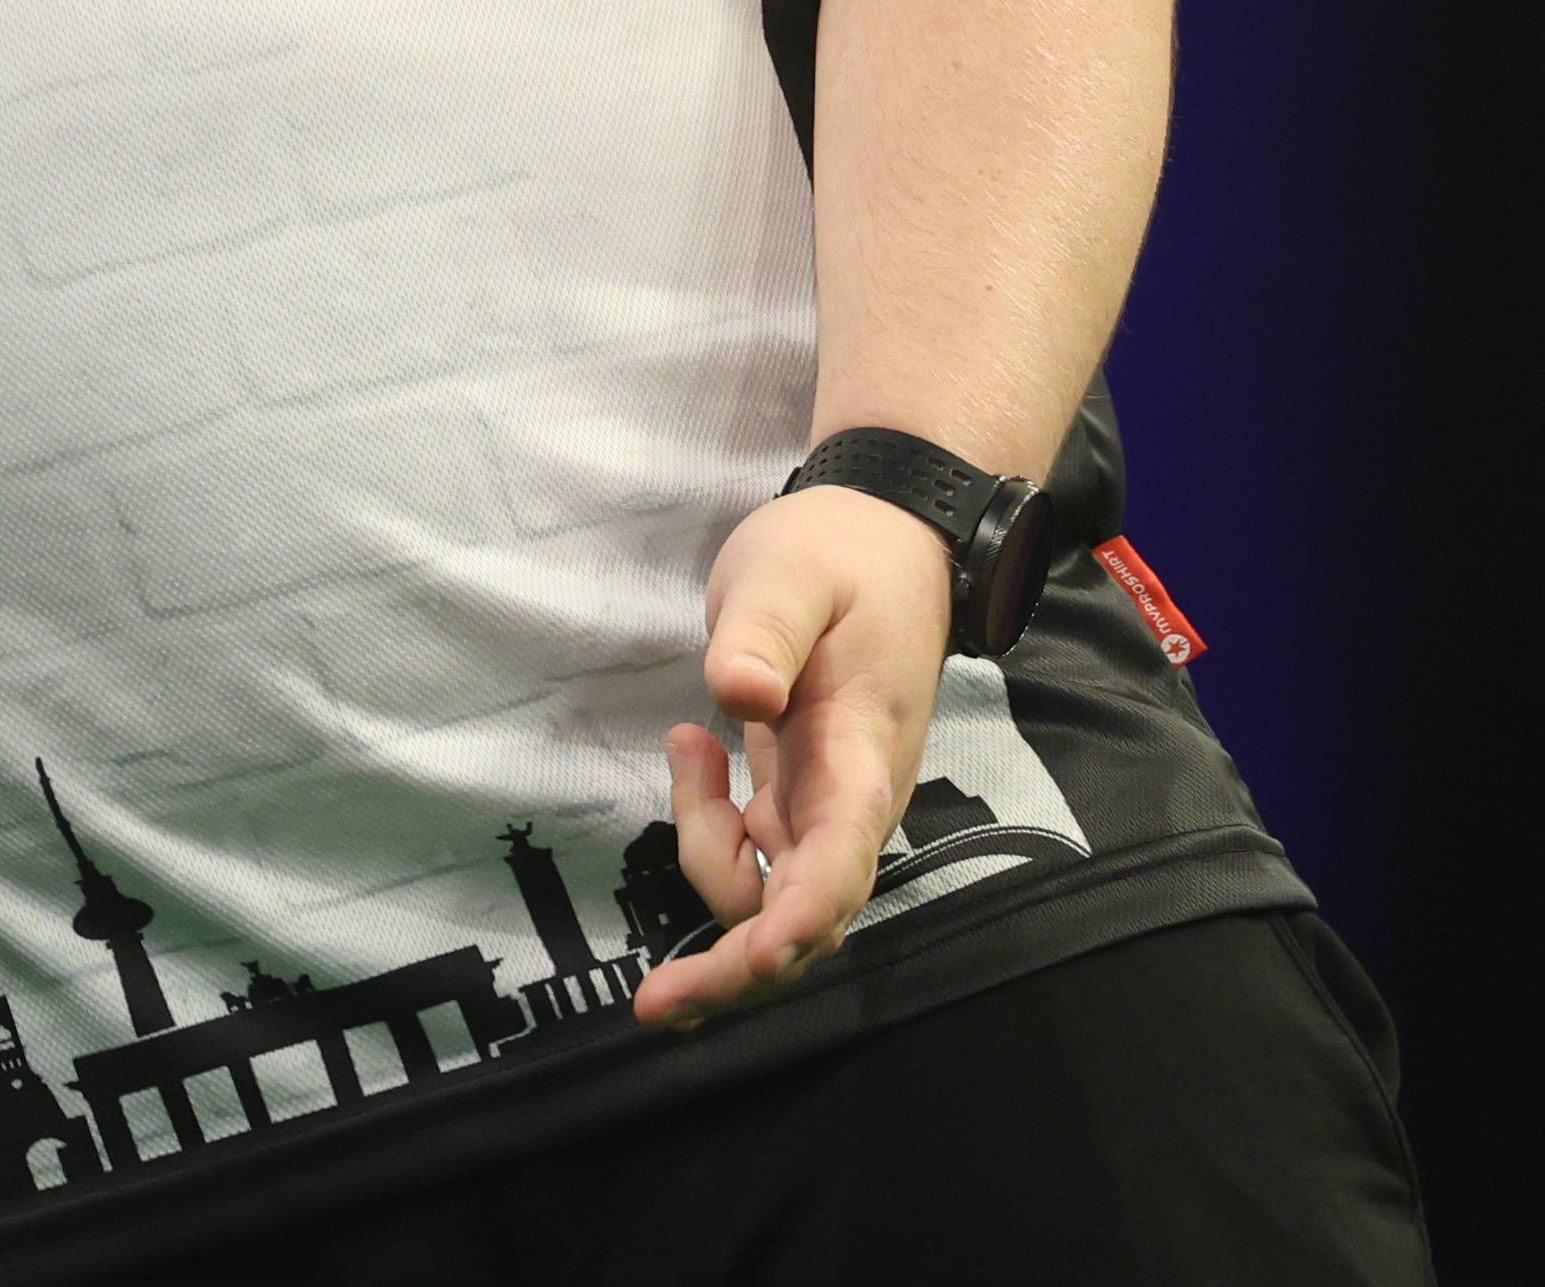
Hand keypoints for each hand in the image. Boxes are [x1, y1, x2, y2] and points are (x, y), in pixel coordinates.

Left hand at [630, 481, 952, 1029]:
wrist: (889, 540)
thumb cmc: (839, 554)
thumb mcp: (789, 570)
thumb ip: (765, 631)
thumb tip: (738, 695)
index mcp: (862, 753)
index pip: (842, 858)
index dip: (802, 916)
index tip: (755, 956)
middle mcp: (855, 800)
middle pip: (808, 915)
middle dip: (738, 969)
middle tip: (655, 1005)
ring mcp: (832, 805)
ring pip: (772, 892)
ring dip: (711, 862)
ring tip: (688, 747)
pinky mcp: (805, 797)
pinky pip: (756, 854)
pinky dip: (712, 829)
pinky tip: (696, 751)